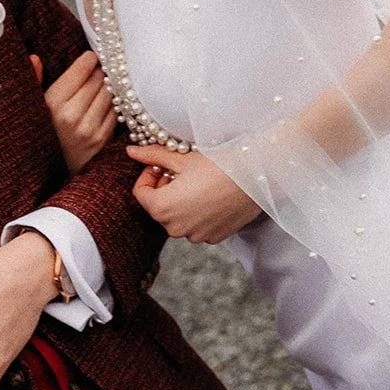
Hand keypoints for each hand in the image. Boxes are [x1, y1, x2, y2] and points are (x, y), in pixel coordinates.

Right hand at [30, 49, 116, 172]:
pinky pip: (116, 110)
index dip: (89, 59)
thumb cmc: (42, 130)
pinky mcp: (102, 138)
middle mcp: (71, 116)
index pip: (81, 70)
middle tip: (99, 68)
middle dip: (100, 71)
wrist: (51, 169)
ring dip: (109, 86)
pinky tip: (105, 102)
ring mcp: (89, 128)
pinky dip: (114, 103)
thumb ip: (33, 79)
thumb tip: (35, 57)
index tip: (91, 56)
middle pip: (99, 78)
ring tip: (103, 84)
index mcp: (52, 104)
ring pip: (110, 93)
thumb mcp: (32, 105)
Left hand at [126, 144, 262, 242]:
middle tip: (180, 169)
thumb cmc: (219, 165)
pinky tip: (212, 195)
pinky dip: (198, 212)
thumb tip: (131, 152)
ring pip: (178, 217)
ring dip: (181, 201)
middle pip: (159, 207)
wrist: (257, 177)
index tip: (162, 164)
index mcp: (161, 208)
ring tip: (198, 182)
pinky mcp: (213, 237)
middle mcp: (175, 228)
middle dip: (164, 188)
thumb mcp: (181, 157)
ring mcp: (195, 236)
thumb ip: (153, 156)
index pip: (140, 193)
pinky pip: (197, 225)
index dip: (148, 175)